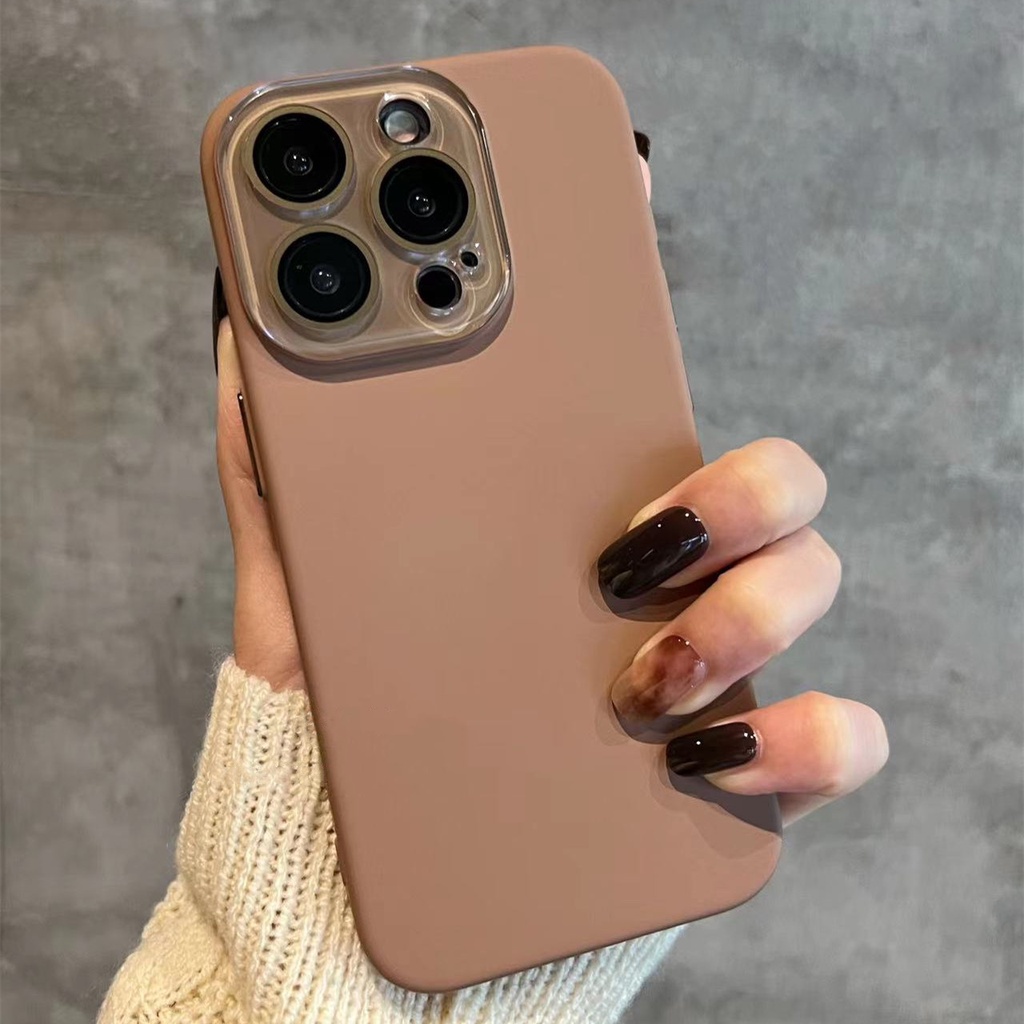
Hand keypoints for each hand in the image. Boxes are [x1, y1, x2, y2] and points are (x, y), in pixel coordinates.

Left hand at [214, 153, 886, 825]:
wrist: (367, 863)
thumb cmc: (357, 703)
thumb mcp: (311, 569)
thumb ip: (280, 457)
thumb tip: (248, 330)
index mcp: (578, 512)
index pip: (651, 399)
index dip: (658, 321)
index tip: (614, 238)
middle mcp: (662, 579)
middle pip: (777, 479)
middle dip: (731, 496)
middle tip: (621, 556)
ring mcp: (712, 669)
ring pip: (815, 587)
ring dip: (743, 621)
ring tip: (634, 685)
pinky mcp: (738, 774)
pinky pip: (837, 738)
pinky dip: (800, 739)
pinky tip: (699, 757)